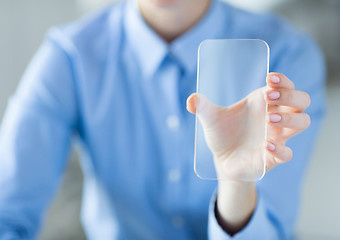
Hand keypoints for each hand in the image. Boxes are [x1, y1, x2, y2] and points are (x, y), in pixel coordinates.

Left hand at [186, 72, 310, 233]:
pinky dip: (280, 149)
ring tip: (269, 119)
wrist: (221, 159)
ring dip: (290, 118)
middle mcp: (274, 117)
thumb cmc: (222, 134)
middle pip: (302, 101)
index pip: (286, 86)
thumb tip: (191, 100)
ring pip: (302, 122)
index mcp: (262, 102)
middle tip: (270, 96)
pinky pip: (287, 153)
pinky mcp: (272, 157)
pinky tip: (265, 145)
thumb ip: (202, 107)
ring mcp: (277, 137)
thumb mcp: (210, 118)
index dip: (283, 80)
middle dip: (291, 95)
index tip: (270, 78)